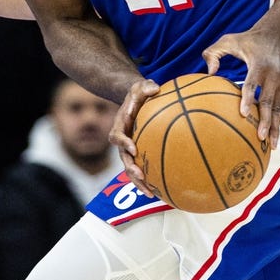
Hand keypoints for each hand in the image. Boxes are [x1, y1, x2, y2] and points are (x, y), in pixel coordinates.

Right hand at [109, 77, 159, 196]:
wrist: (136, 102)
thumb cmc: (139, 94)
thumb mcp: (140, 86)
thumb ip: (146, 86)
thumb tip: (155, 87)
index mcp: (120, 126)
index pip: (117, 137)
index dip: (123, 144)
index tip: (133, 149)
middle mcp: (123, 141)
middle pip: (123, 159)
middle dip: (130, 170)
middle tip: (140, 176)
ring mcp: (130, 150)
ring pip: (131, 170)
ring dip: (138, 183)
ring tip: (151, 194)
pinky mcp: (139, 156)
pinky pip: (142, 170)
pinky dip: (150, 181)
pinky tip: (163, 192)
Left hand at [203, 30, 279, 147]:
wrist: (274, 36)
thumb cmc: (246, 41)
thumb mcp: (227, 40)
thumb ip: (213, 53)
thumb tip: (209, 74)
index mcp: (258, 65)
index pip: (252, 84)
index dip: (247, 99)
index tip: (243, 114)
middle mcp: (274, 75)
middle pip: (269, 101)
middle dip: (265, 120)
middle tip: (259, 137)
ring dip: (276, 127)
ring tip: (270, 145)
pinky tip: (275, 130)